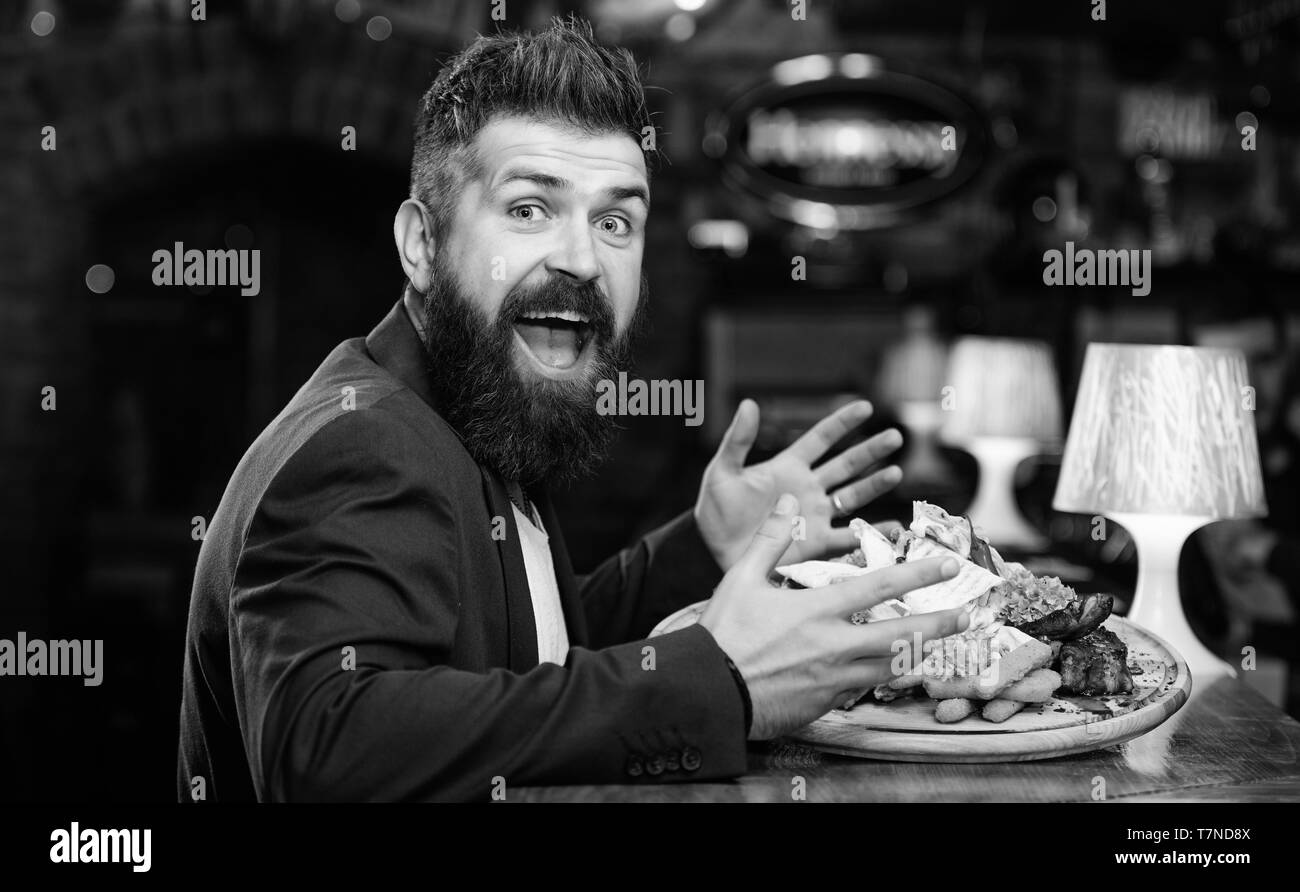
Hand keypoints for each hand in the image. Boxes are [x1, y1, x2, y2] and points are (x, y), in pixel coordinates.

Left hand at [694, 399, 902, 571]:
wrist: (716, 555)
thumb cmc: (716, 513)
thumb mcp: (722, 473)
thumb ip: (737, 441)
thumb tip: (747, 403)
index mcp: (788, 467)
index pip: (820, 439)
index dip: (842, 423)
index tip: (865, 406)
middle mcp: (807, 489)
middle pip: (846, 465)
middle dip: (870, 450)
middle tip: (896, 436)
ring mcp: (815, 516)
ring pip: (853, 496)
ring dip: (875, 485)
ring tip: (896, 473)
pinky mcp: (817, 544)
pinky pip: (850, 537)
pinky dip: (872, 533)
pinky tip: (894, 528)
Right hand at [698, 494, 967, 740]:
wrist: (708, 692)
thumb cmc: (723, 633)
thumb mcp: (740, 579)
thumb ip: (770, 539)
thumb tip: (787, 501)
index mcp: (815, 610)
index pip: (878, 588)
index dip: (916, 573)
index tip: (945, 563)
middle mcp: (833, 645)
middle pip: (901, 635)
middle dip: (939, 624)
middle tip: (967, 615)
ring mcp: (833, 678)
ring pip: (891, 667)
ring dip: (921, 654)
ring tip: (944, 645)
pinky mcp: (826, 703)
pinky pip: (864, 689)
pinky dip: (882, 678)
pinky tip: (894, 672)